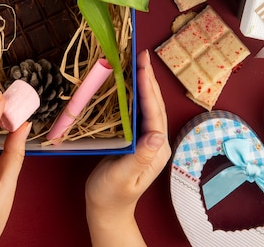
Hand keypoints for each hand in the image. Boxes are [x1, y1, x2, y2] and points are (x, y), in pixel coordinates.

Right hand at [85, 49, 170, 246]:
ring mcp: (147, 140)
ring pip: (147, 106)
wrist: (106, 209)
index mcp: (156, 149)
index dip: (148, 89)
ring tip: (137, 62)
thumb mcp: (124, 176)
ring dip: (143, 83)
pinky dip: (133, 95)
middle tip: (141, 55)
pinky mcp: (136, 139)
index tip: (142, 67)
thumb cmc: (111, 195)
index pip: (154, 113)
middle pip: (154, 105)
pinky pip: (137, 112)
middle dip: (149, 79)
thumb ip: (140, 156)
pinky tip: (127, 83)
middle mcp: (155, 142)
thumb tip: (157, 134)